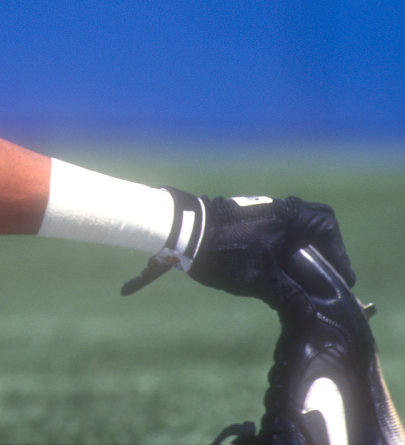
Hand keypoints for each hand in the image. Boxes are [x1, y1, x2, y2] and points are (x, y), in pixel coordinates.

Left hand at [123, 190, 355, 310]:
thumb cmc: (226, 252)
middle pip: (312, 229)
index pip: (327, 226)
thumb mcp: (262, 280)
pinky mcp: (243, 220)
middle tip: (321, 279)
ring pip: (290, 233)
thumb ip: (290, 296)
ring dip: (297, 256)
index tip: (340, 277)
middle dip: (319, 254)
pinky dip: (279, 253)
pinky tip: (275, 276)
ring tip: (299, 284)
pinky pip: (272, 235)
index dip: (338, 253)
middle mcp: (277, 208)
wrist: (182, 233)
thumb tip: (311, 314)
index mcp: (289, 215)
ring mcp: (259, 212)